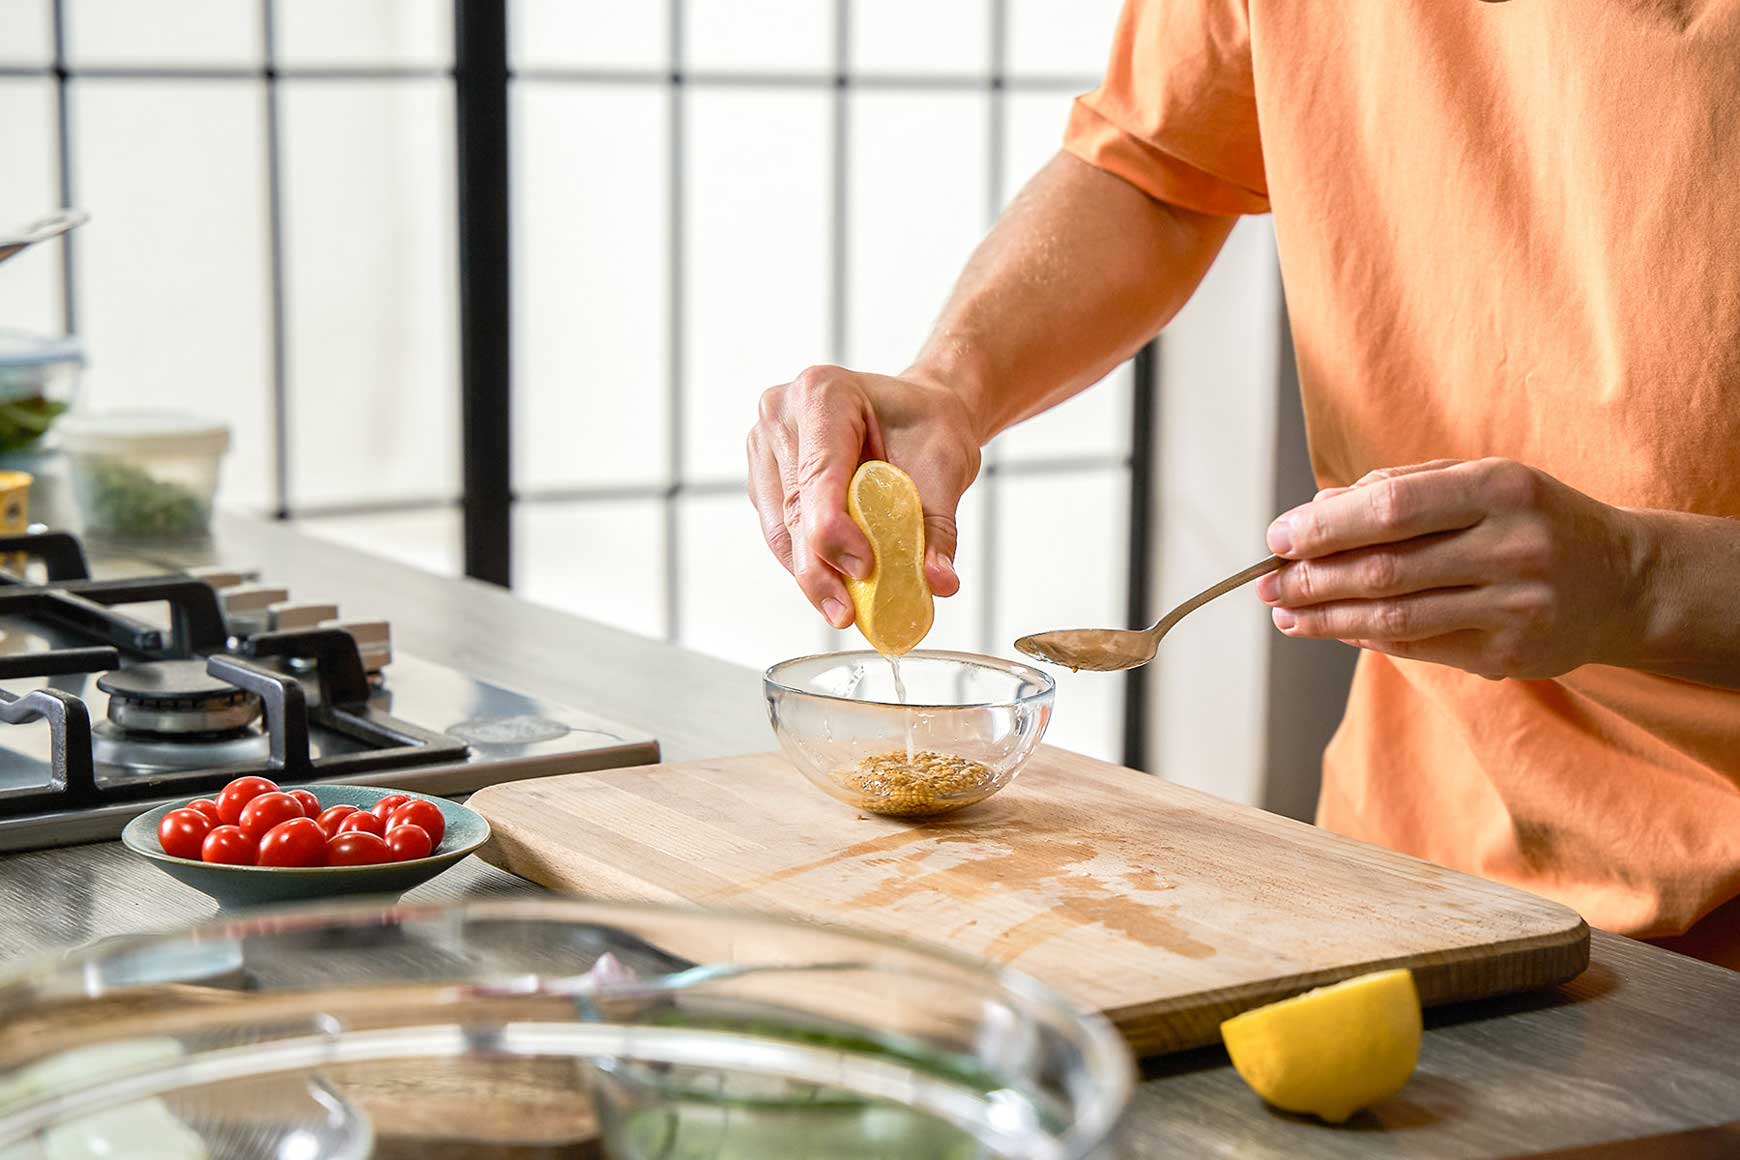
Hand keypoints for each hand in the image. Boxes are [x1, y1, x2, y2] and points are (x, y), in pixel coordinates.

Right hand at [747, 365, 980, 627]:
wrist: (919, 412)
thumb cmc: (930, 427)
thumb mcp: (946, 468)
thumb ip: (937, 527)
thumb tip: (939, 582)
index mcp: (825, 393)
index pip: (819, 473)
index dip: (833, 528)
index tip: (863, 569)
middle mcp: (782, 413)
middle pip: (794, 508)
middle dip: (821, 567)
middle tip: (848, 614)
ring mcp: (766, 444)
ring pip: (779, 527)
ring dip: (811, 572)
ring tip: (845, 609)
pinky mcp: (764, 474)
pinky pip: (778, 530)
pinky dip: (806, 561)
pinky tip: (834, 584)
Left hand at [1256, 458, 1646, 679]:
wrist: (1624, 581)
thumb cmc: (1533, 519)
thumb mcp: (1482, 480)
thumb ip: (1402, 485)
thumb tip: (1316, 508)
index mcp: (1500, 488)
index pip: (1390, 507)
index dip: (1324, 526)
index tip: (1277, 537)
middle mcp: (1512, 547)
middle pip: (1384, 568)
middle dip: (1311, 578)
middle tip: (1264, 583)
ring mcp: (1515, 606)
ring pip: (1394, 617)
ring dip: (1326, 619)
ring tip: (1285, 613)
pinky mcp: (1510, 655)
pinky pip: (1418, 647)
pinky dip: (1366, 637)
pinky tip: (1335, 629)